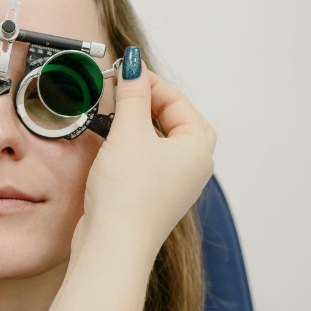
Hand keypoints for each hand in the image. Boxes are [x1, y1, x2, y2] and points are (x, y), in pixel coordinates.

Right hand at [74, 46, 216, 259]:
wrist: (113, 246)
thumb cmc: (129, 197)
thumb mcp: (129, 132)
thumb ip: (132, 95)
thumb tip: (135, 64)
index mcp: (198, 148)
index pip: (178, 102)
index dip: (151, 82)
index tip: (125, 71)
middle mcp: (193, 168)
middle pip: (174, 120)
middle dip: (148, 102)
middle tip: (122, 90)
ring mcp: (174, 185)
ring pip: (160, 141)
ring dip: (138, 124)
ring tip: (114, 113)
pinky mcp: (152, 197)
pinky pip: (147, 160)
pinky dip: (132, 146)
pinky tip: (112, 144)